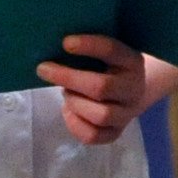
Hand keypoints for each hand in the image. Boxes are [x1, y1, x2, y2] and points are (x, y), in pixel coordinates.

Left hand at [37, 35, 177, 145]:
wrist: (130, 92)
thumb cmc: (108, 67)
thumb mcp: (105, 54)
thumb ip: (87, 51)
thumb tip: (53, 50)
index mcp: (132, 62)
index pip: (113, 51)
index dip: (89, 46)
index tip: (65, 43)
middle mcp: (134, 88)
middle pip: (102, 87)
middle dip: (69, 78)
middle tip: (44, 69)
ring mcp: (127, 113)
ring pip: (100, 115)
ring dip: (75, 103)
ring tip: (66, 93)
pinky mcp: (116, 132)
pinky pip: (93, 135)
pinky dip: (75, 124)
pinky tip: (69, 111)